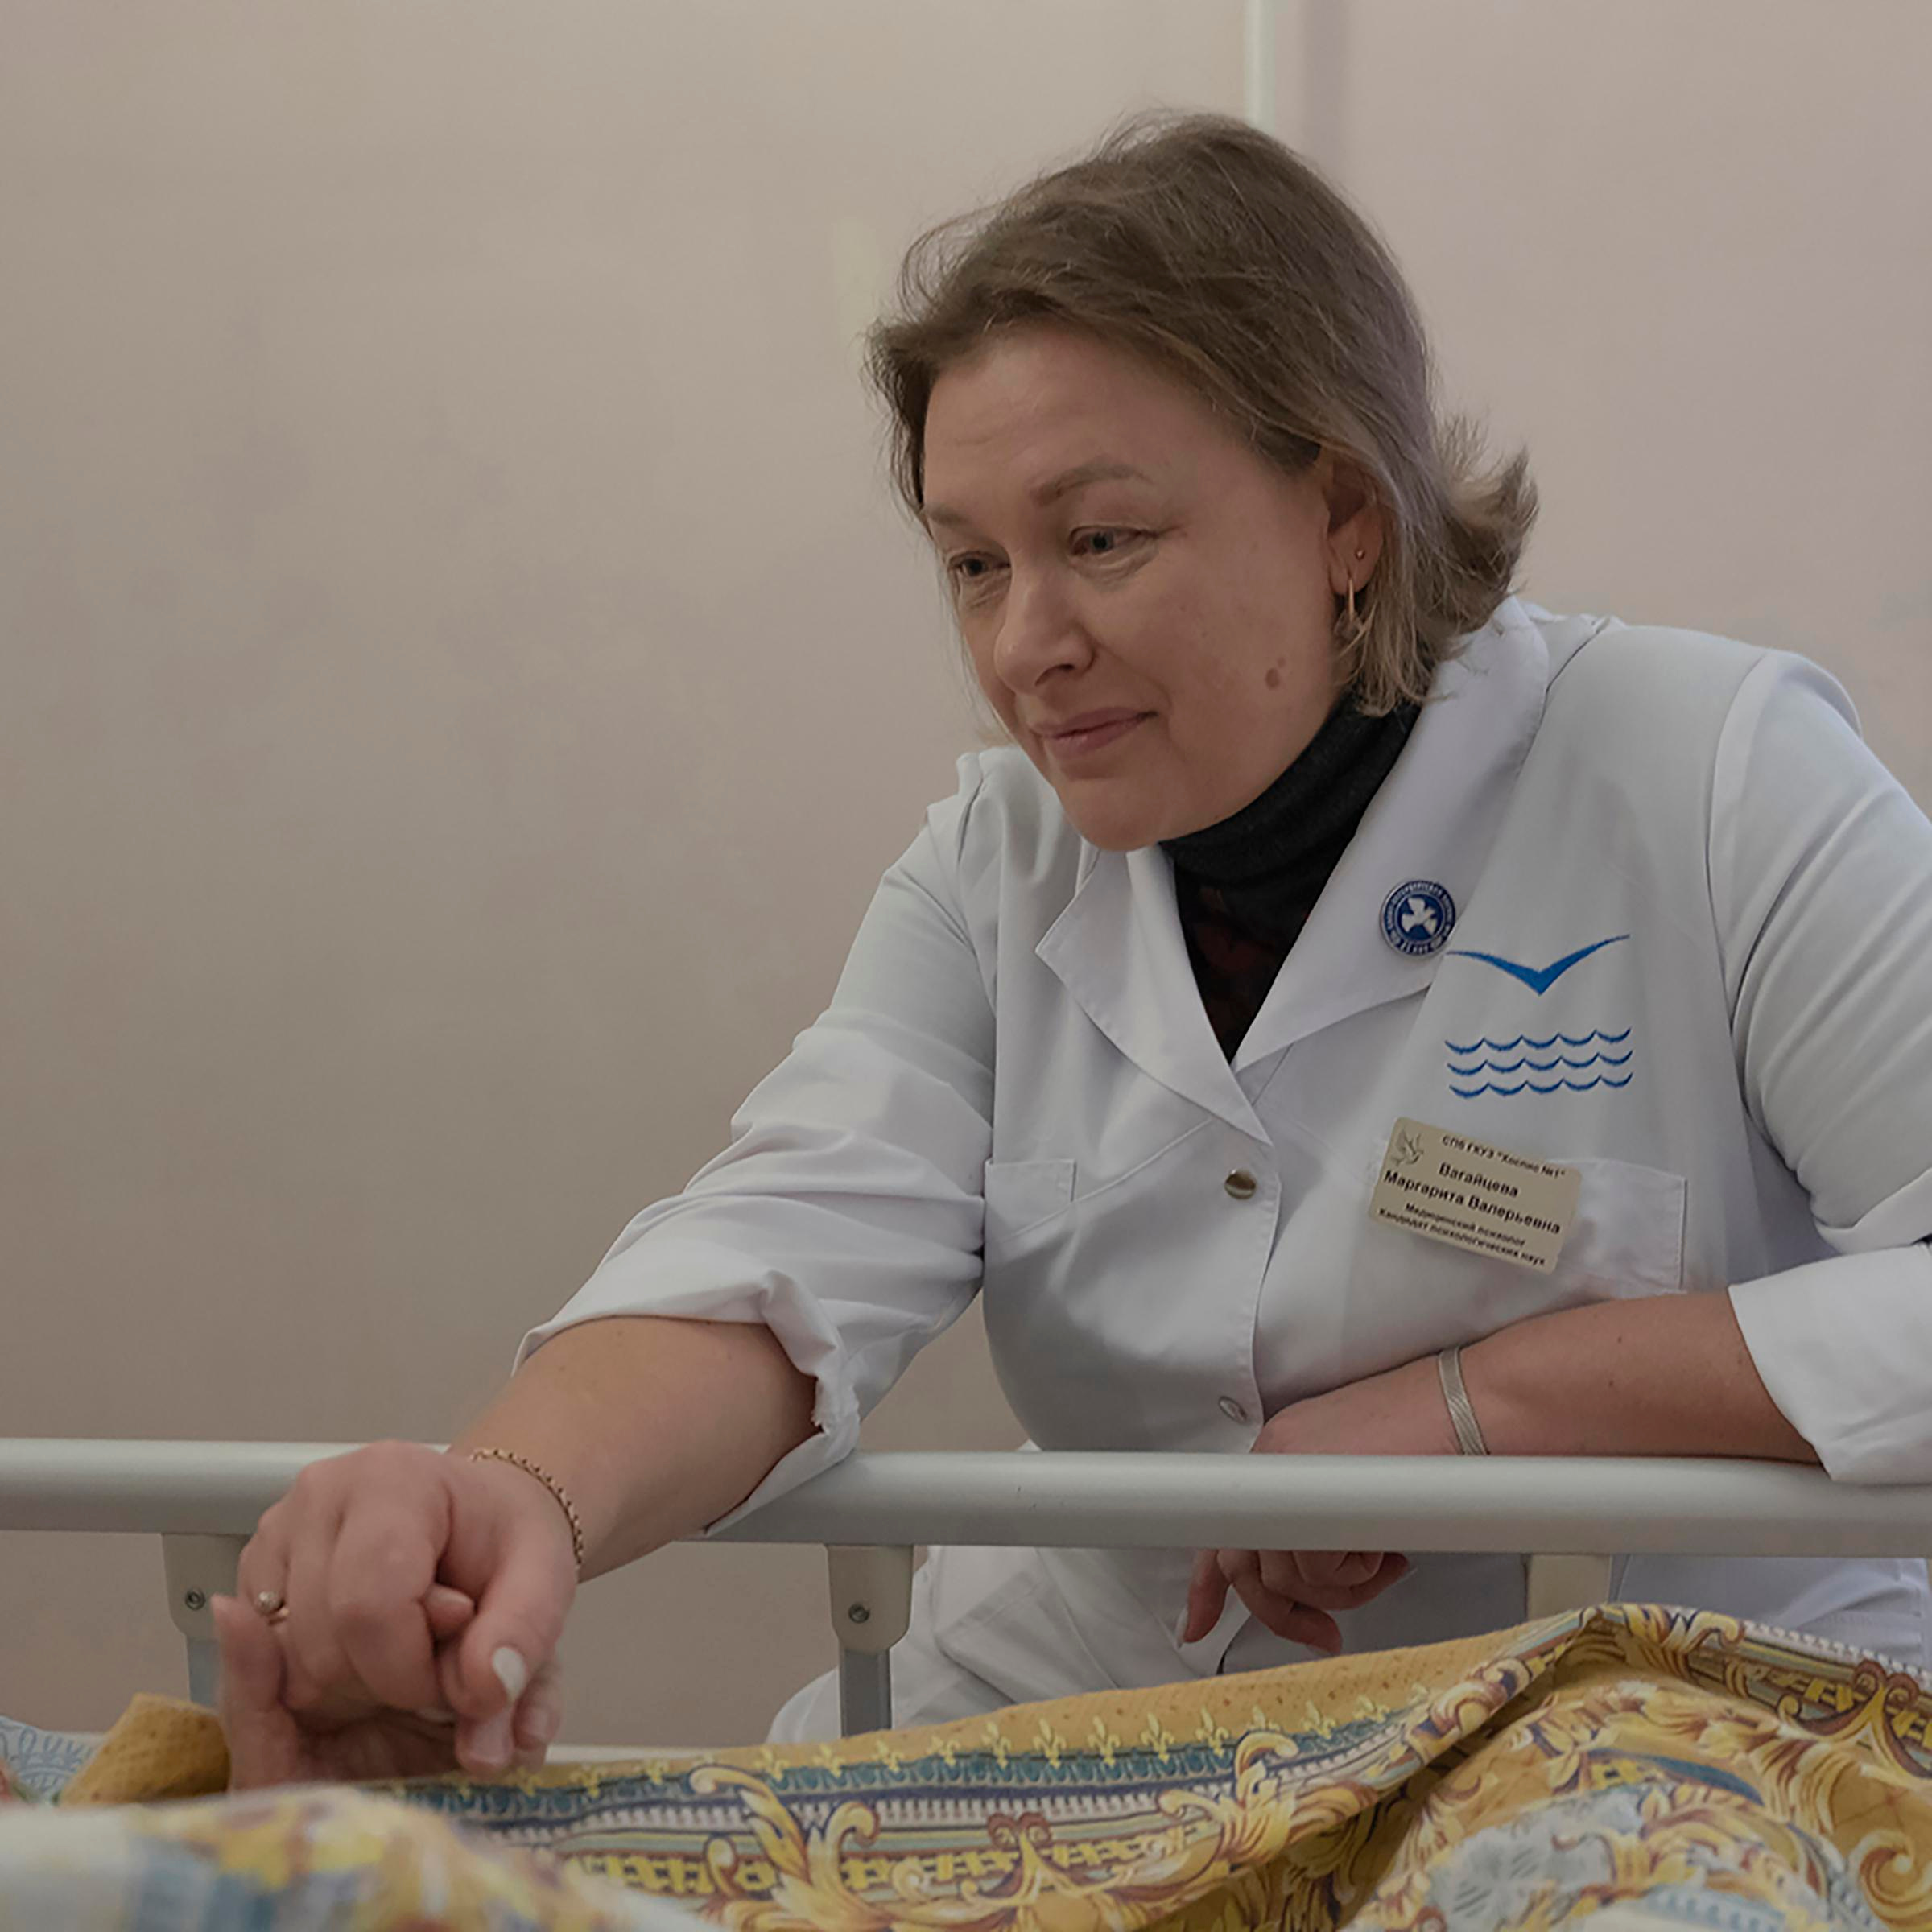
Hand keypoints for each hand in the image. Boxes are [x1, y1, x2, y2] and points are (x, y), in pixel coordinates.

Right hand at [222, 1440, 577, 1786]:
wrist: (484, 1517)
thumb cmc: (506, 1544)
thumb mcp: (545, 1585)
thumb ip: (524, 1638)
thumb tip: (485, 1689)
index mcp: (393, 1479)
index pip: (368, 1609)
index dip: (410, 1671)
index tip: (457, 1674)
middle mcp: (322, 1492)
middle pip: (321, 1642)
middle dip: (386, 1680)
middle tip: (439, 1658)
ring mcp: (280, 1527)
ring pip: (290, 1661)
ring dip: (354, 1682)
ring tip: (410, 1645)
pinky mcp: (257, 1567)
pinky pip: (272, 1661)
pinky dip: (324, 1673)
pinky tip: (372, 1641)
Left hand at [1182, 1354, 1455, 1653]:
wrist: (1471, 1405)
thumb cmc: (1432, 1437)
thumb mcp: (1356, 1475)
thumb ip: (1322, 1516)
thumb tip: (1310, 1579)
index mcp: (1278, 1451)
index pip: (1222, 1524)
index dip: (1207, 1586)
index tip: (1197, 1626)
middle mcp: (1272, 1459)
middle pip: (1246, 1565)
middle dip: (1287, 1612)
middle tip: (1325, 1632)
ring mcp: (1289, 1474)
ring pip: (1288, 1577)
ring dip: (1341, 1590)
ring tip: (1382, 1559)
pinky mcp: (1317, 1496)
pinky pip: (1322, 1571)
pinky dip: (1359, 1574)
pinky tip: (1388, 1546)